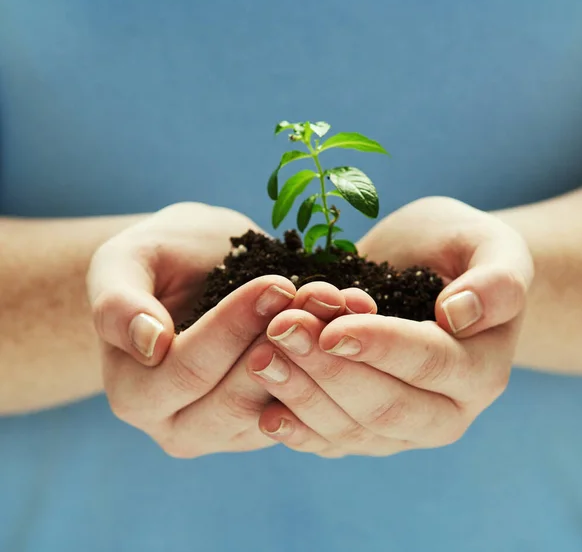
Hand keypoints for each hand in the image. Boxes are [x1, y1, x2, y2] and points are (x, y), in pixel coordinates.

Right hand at [86, 202, 373, 456]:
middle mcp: (180, 426)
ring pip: (279, 408)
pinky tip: (353, 322)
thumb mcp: (125, 262)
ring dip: (317, 356)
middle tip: (318, 294)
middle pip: (237, 400)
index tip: (276, 283)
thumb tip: (148, 343)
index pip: (187, 371)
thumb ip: (118, 302)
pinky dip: (333, 365)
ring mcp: (229, 430)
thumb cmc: (160, 260)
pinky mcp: (271, 421)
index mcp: (136, 393)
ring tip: (340, 305)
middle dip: (282, 343)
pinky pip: (307, 406)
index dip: (234, 328)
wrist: (197, 269)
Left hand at [245, 197, 533, 456]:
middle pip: (386, 407)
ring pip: (352, 430)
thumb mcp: (490, 246)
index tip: (333, 328)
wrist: (432, 274)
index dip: (380, 348)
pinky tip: (265, 413)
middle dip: (329, 371)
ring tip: (261, 357)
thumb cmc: (460, 252)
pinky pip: (333, 442)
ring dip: (303, 396)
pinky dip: (299, 430)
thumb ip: (496, 281)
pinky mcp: (369, 432)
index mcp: (480, 369)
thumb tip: (458, 314)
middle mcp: (447, 412)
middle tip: (282, 331)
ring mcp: (405, 430)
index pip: (430, 363)